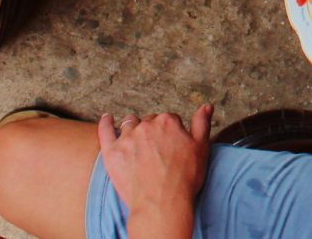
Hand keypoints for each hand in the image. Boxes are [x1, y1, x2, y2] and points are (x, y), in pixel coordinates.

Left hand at [97, 105, 212, 223]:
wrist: (161, 204)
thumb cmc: (183, 179)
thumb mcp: (201, 148)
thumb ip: (201, 123)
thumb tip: (206, 106)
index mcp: (168, 122)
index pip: (169, 118)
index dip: (172, 132)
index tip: (172, 145)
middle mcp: (146, 126)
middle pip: (149, 121)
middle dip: (153, 131)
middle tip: (156, 150)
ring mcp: (127, 138)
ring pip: (129, 124)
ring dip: (133, 129)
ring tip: (137, 142)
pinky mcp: (112, 152)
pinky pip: (105, 131)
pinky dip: (105, 123)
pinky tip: (107, 118)